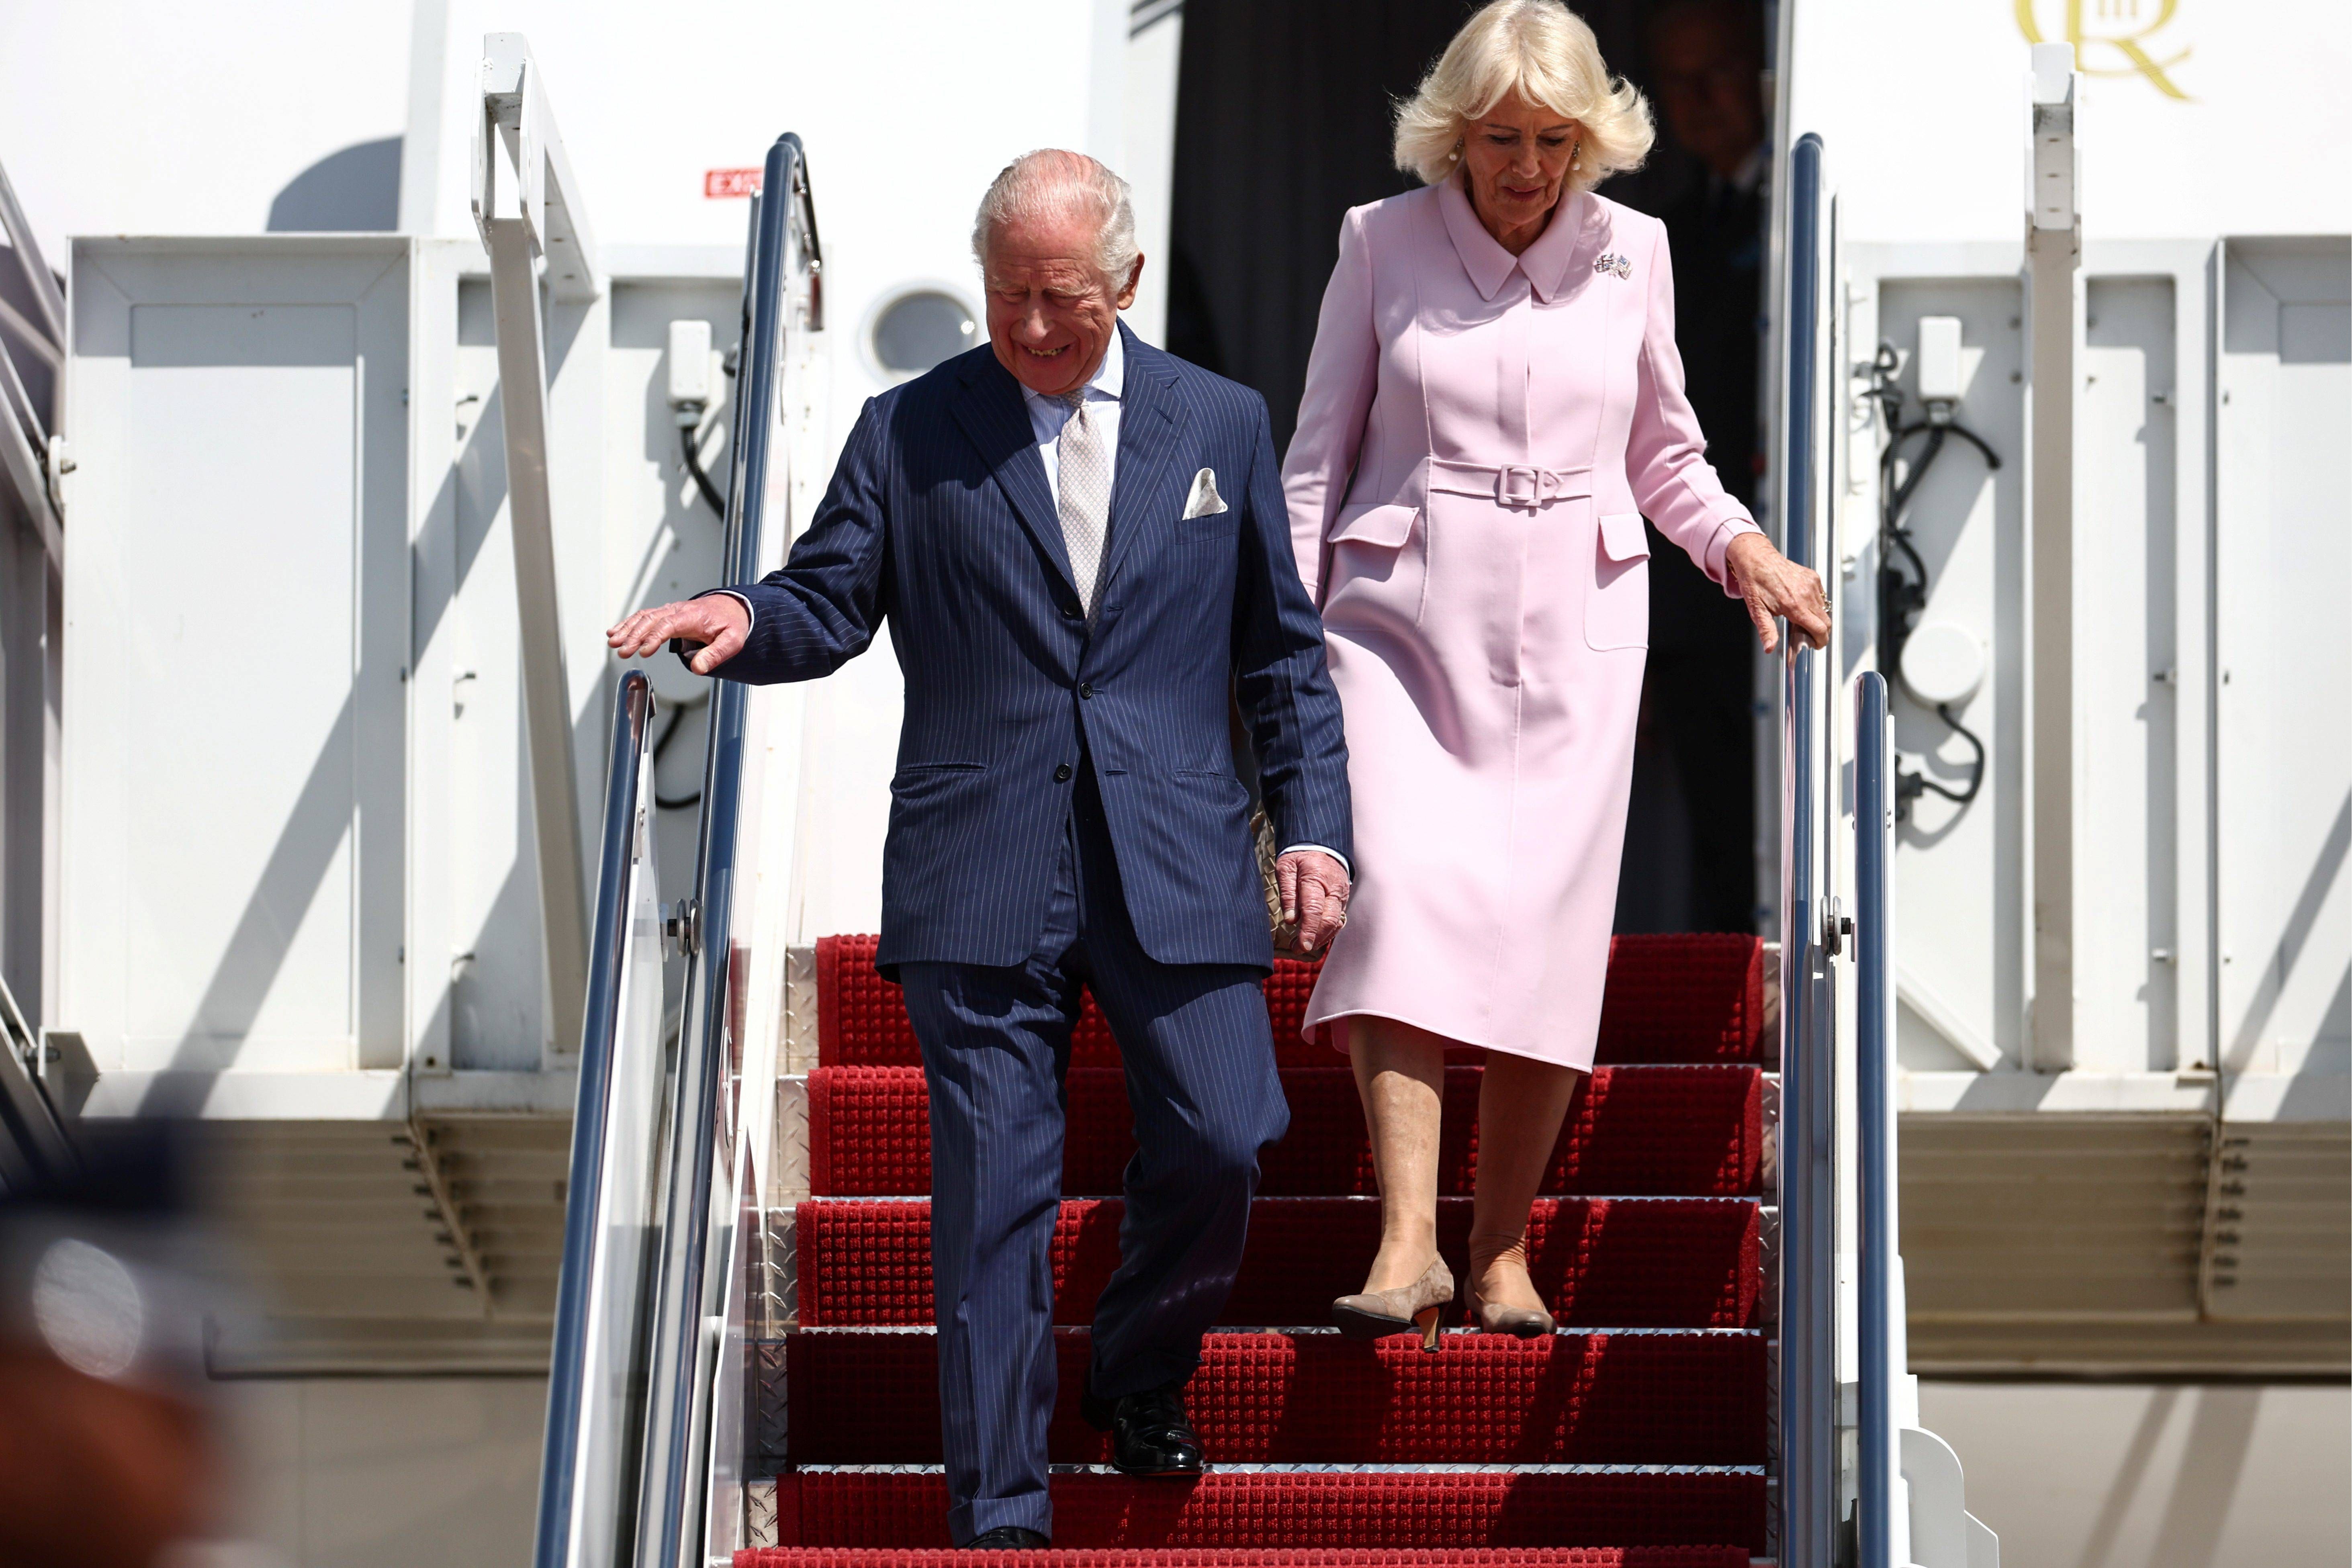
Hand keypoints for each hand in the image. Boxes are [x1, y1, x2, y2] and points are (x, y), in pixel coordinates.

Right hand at [607, 594, 749, 674]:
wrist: (733, 607)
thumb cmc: (731, 624)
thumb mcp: (732, 641)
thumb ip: (715, 654)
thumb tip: (697, 668)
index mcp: (693, 617)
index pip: (669, 625)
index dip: (654, 637)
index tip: (644, 651)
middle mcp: (678, 611)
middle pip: (651, 620)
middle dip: (634, 635)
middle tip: (622, 651)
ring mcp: (671, 611)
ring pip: (644, 616)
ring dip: (627, 629)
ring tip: (612, 642)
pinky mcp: (666, 614)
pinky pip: (644, 616)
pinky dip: (629, 623)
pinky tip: (615, 632)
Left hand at [1275, 849, 1350, 955]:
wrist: (1321, 844)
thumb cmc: (1300, 856)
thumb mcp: (1286, 867)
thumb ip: (1288, 893)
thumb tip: (1291, 920)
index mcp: (1316, 878)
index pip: (1314, 909)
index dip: (1308, 930)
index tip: (1301, 946)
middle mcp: (1333, 888)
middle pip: (1329, 920)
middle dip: (1314, 938)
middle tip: (1297, 948)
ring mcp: (1341, 895)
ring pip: (1336, 922)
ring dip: (1320, 938)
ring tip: (1301, 945)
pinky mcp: (1343, 900)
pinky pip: (1338, 919)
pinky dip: (1328, 931)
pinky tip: (1315, 937)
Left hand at [1726, 532, 1829, 652]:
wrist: (1756, 558)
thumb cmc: (1755, 582)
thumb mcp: (1757, 609)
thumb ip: (1767, 630)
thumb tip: (1769, 648)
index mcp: (1794, 606)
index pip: (1819, 629)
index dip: (1821, 641)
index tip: (1817, 645)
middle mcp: (1807, 595)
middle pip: (1826, 621)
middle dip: (1821, 632)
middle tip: (1810, 636)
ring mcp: (1812, 584)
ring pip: (1824, 609)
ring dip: (1818, 618)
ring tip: (1803, 620)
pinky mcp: (1813, 577)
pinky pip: (1821, 596)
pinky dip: (1816, 604)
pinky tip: (1802, 604)